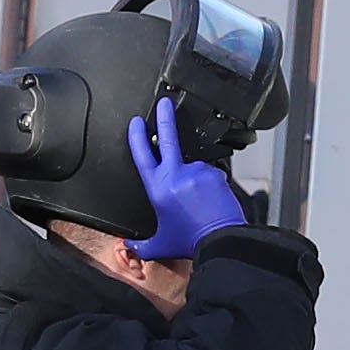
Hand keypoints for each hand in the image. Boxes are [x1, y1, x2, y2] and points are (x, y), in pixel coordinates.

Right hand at [124, 97, 246, 260]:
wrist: (220, 240)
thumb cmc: (190, 241)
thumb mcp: (160, 244)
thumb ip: (140, 244)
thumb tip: (129, 245)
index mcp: (158, 188)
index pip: (143, 155)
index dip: (138, 136)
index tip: (137, 123)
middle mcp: (176, 175)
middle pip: (169, 138)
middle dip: (165, 117)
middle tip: (165, 103)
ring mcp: (198, 172)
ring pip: (194, 167)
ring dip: (195, 180)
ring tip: (200, 204)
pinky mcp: (216, 174)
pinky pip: (211, 175)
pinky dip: (210, 185)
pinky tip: (211, 202)